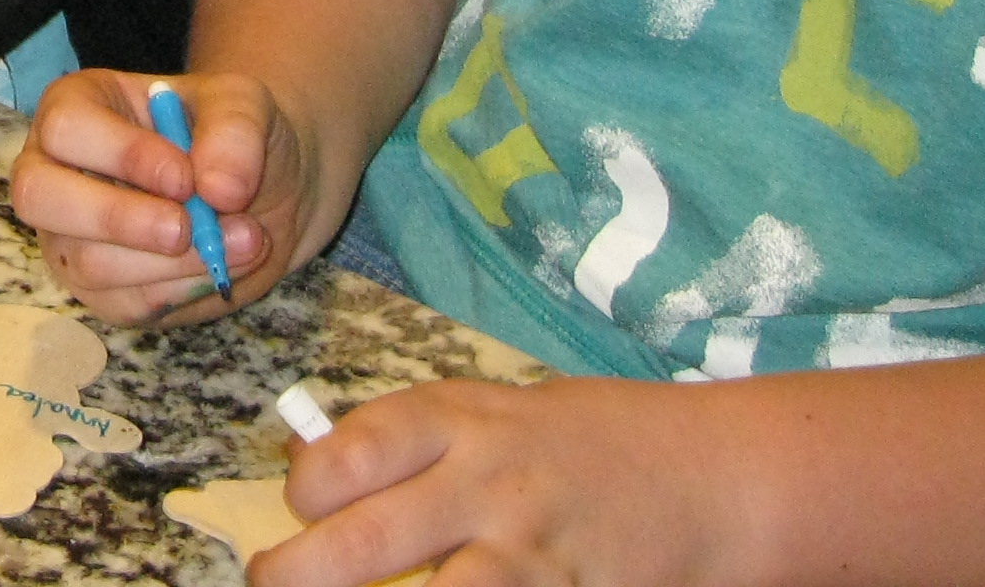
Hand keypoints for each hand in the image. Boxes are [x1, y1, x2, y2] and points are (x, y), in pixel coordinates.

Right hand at [10, 67, 316, 326]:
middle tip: (184, 228)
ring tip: (245, 239)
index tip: (185, 179)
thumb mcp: (244, 107)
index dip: (122, 155)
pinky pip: (125, 303)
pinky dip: (182, 288)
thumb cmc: (228, 135)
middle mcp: (56, 171)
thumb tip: (219, 191)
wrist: (256, 190)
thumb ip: (234, 134)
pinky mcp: (100, 290)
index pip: (67, 127)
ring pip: (88, 262)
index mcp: (77, 108)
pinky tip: (223, 264)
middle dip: (115, 218)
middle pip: (37, 196)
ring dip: (171, 262)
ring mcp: (70, 236)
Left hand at [257, 376, 724, 586]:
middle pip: (367, 543)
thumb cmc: (586, 445)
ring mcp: (530, 554)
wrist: (712, 479)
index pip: (351, 453)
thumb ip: (414, 442)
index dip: (308, 488)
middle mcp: (488, 486)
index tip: (299, 511)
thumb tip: (312, 467)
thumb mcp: (496, 415)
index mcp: (461, 422)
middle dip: (300, 576)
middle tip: (272, 584)